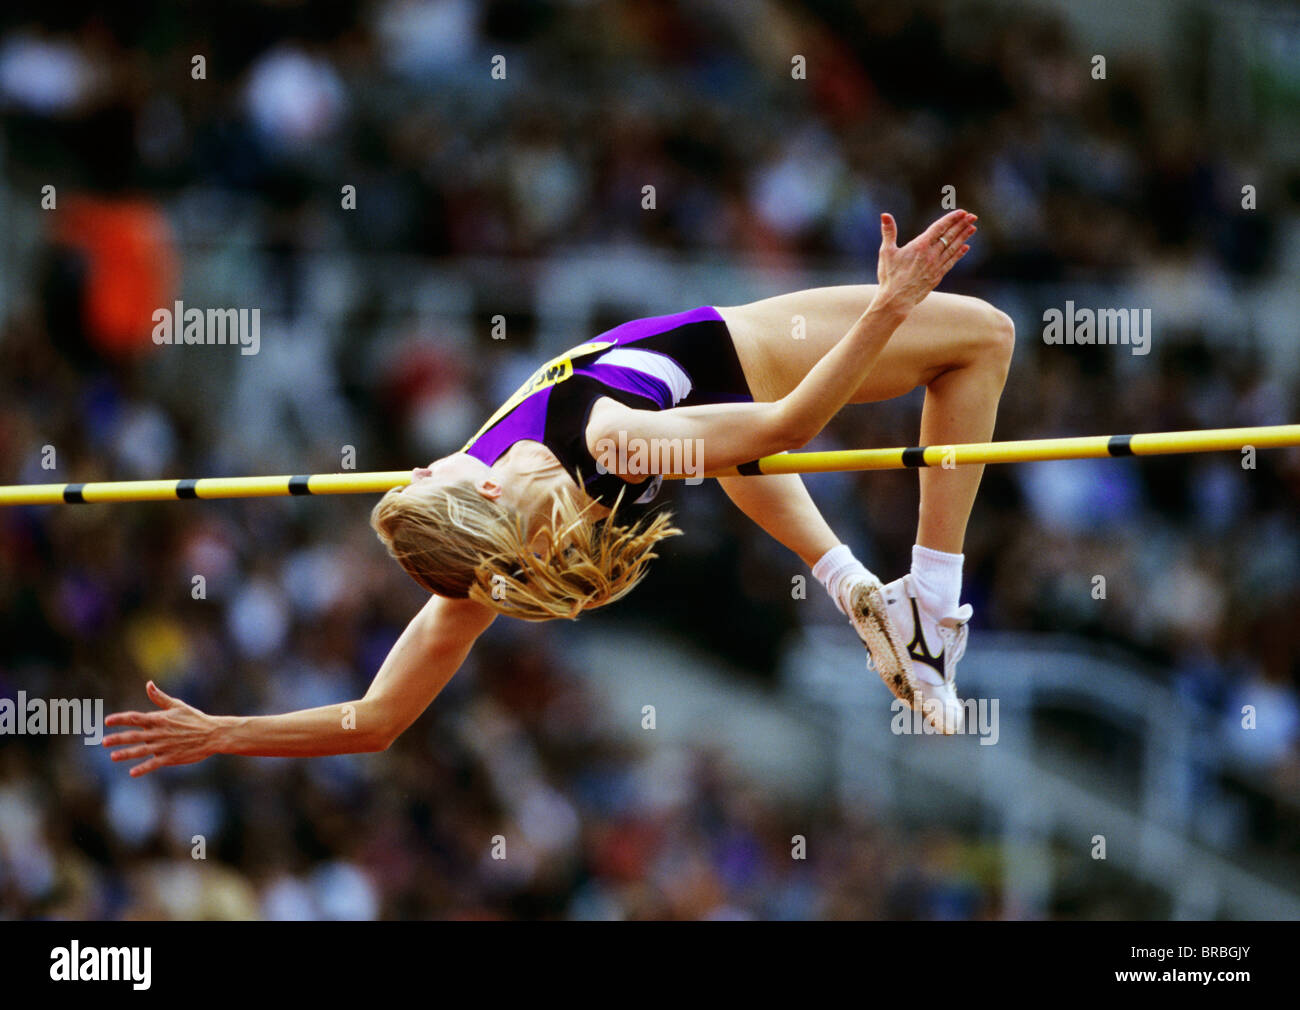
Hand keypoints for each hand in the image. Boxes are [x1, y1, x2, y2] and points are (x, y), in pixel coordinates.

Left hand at [103, 681, 219, 776]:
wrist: (212, 734)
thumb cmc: (195, 718)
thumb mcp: (178, 705)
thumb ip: (160, 697)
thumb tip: (148, 684)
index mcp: (159, 719)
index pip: (135, 718)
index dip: (120, 719)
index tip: (107, 720)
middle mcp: (159, 732)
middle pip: (134, 735)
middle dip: (118, 738)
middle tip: (104, 741)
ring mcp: (164, 746)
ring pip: (141, 750)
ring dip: (126, 753)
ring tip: (113, 756)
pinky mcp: (170, 757)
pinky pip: (154, 763)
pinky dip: (143, 768)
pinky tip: (132, 772)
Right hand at [875, 209, 976, 313]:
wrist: (896, 300)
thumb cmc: (889, 276)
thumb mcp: (886, 252)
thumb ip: (888, 232)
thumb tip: (884, 215)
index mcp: (920, 246)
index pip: (939, 228)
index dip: (951, 219)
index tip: (961, 212)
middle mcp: (931, 255)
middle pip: (949, 236)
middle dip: (962, 225)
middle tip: (972, 216)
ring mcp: (936, 266)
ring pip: (953, 248)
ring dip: (963, 237)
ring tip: (972, 228)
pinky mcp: (937, 276)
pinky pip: (951, 262)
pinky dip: (958, 253)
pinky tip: (965, 247)